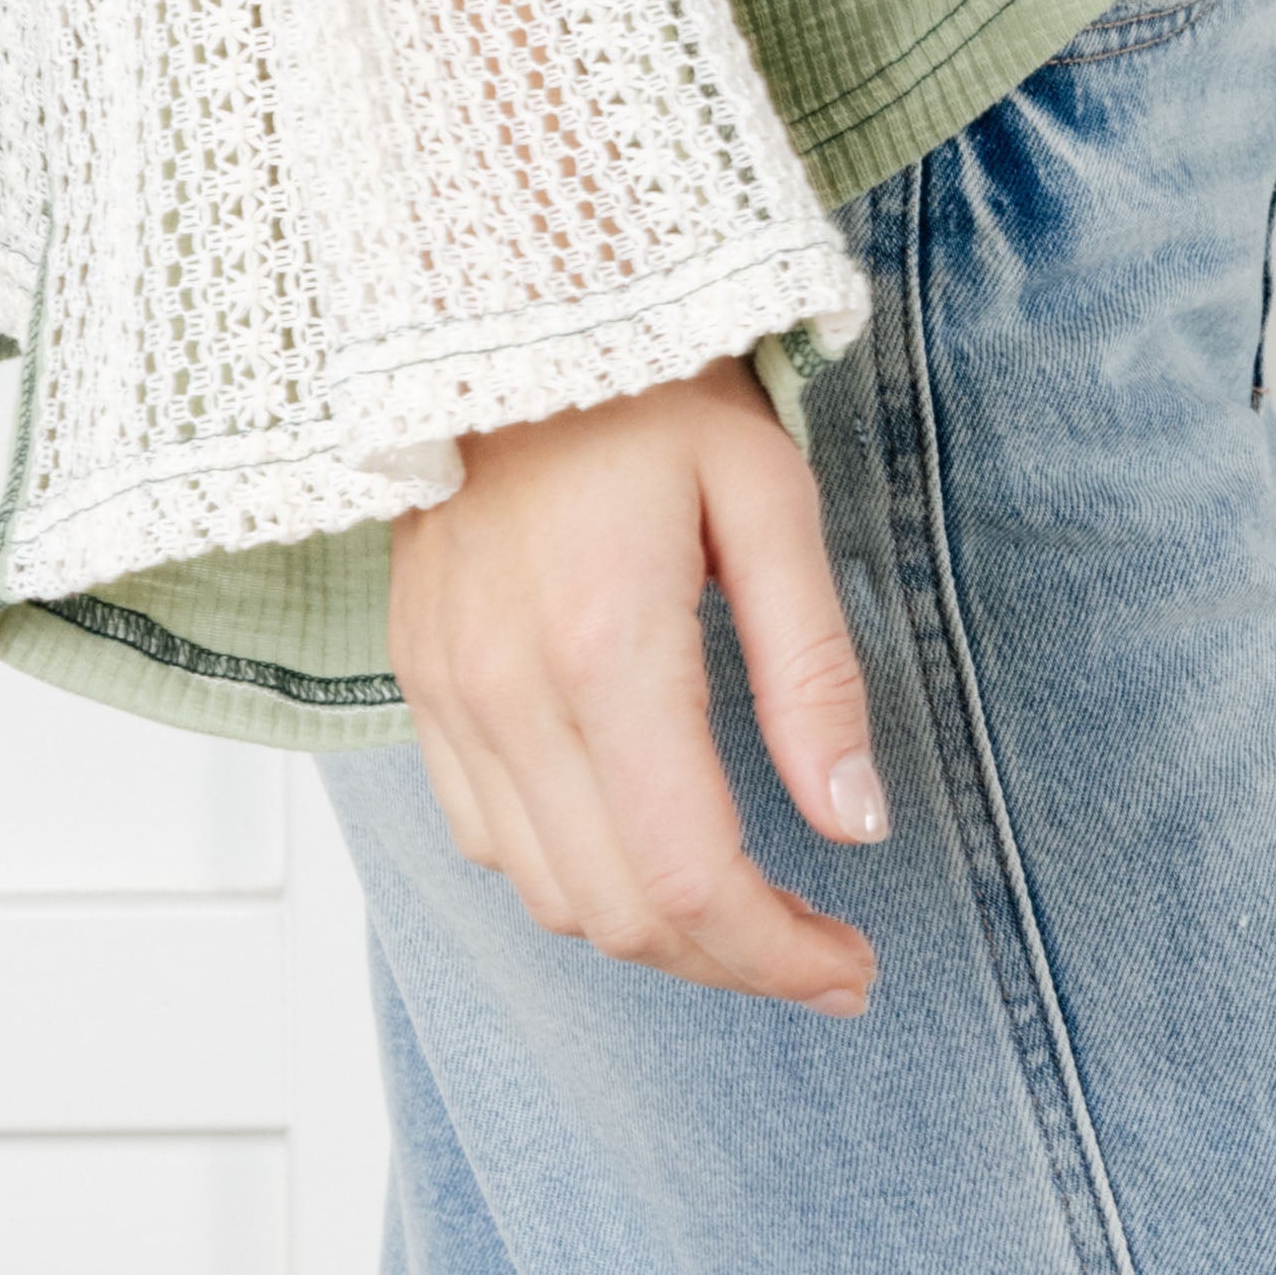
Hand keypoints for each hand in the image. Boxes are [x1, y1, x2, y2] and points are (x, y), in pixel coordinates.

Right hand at [385, 357, 889, 1015]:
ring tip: (747, 910)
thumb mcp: (770, 499)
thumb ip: (813, 670)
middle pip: (618, 914)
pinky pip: (486, 841)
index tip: (851, 966)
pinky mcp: (420, 684)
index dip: (778, 954)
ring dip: (654, 932)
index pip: (690, 877)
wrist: (506, 307)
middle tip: (821, 951)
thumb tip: (856, 822)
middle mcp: (509, 693)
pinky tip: (642, 844)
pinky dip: (572, 877)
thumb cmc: (655, 388)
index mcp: (606, 647)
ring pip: (548, 896)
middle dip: (731, 961)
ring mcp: (449, 696)